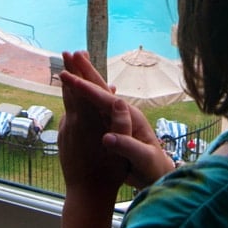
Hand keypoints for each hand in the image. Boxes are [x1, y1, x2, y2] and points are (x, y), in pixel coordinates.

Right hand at [59, 52, 174, 189]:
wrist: (159, 174)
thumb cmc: (153, 167)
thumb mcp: (143, 158)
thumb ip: (127, 145)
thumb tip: (106, 137)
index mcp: (129, 116)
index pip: (103, 98)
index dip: (85, 87)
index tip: (67, 75)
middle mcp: (122, 112)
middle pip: (101, 87)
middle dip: (85, 71)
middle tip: (70, 53)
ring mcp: (117, 118)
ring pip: (97, 94)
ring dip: (84, 79)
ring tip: (73, 64)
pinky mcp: (112, 125)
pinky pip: (95, 106)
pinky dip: (85, 96)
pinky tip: (80, 91)